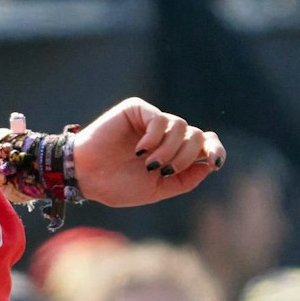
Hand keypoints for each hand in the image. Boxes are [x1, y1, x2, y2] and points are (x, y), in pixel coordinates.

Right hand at [71, 98, 224, 206]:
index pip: (205, 141)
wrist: (84, 178)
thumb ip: (185, 179)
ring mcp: (151, 120)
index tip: (215, 162)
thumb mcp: (156, 190)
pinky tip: (139, 151)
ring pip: (181, 126)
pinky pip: (160, 119)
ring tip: (149, 163)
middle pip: (197, 135)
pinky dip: (154, 138)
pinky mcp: (137, 110)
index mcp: (171, 150)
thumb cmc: (115, 186)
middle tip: (162, 170)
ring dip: (169, 149)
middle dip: (186, 156)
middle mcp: (164, 133)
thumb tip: (210, 164)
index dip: (215, 149)